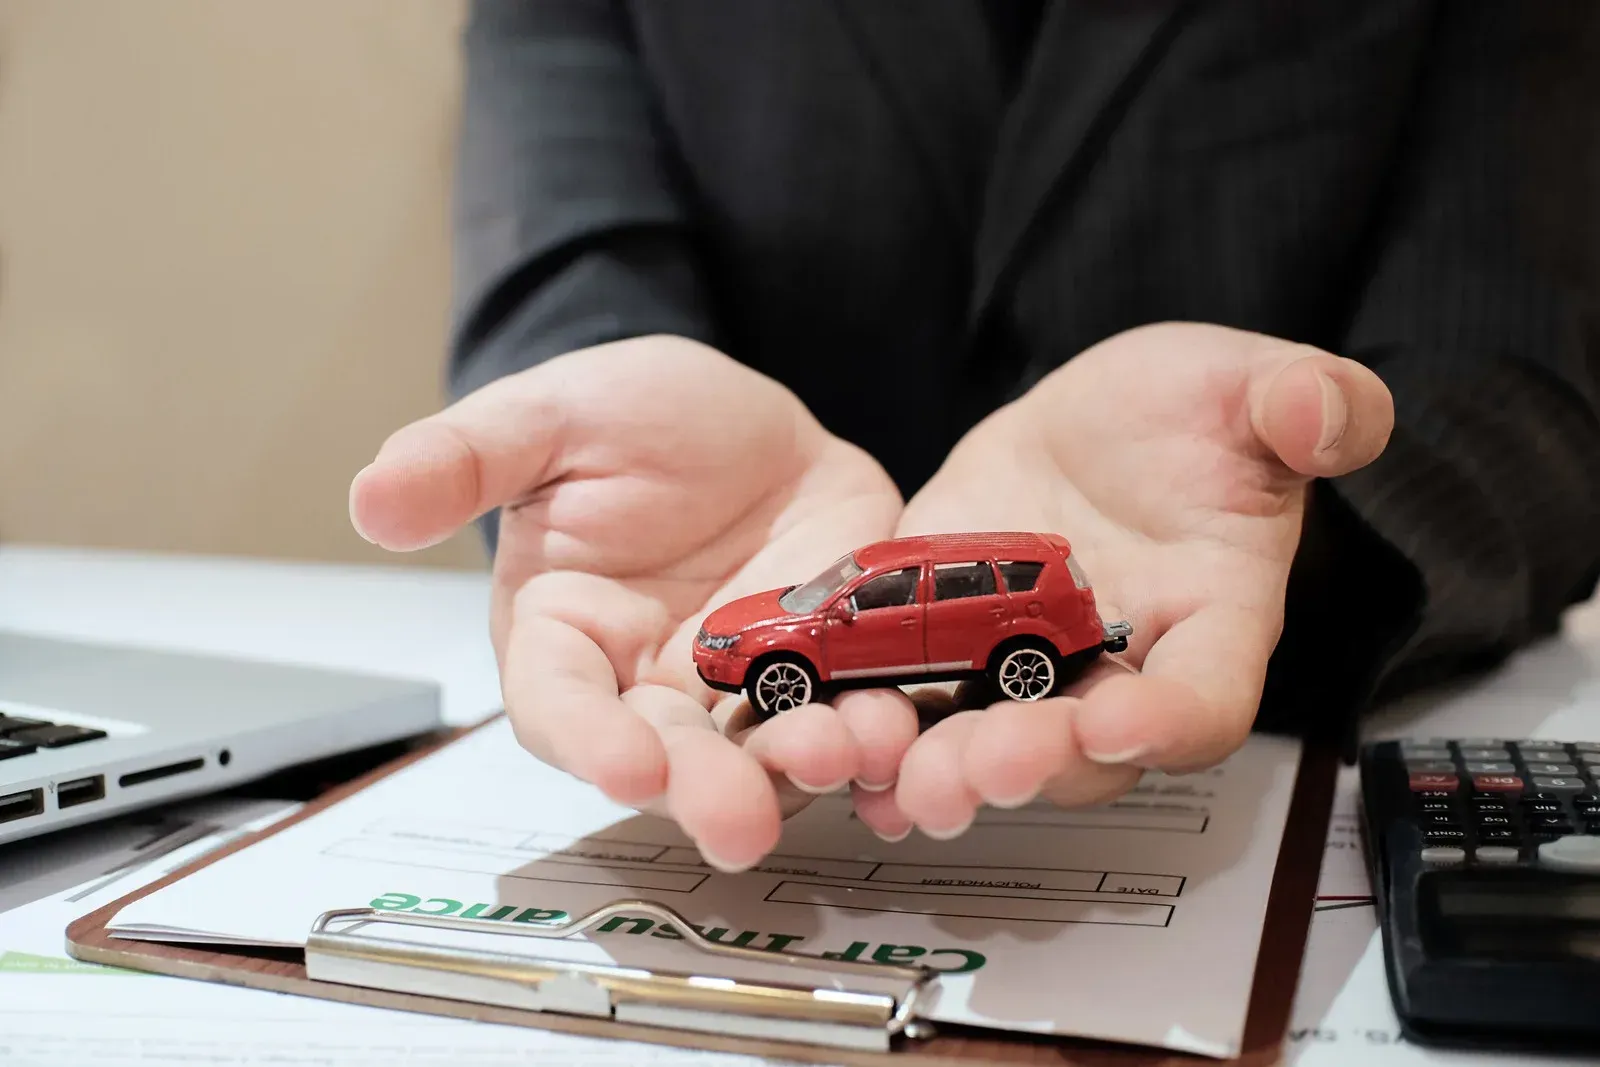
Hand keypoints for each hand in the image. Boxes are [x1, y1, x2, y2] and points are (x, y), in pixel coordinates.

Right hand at [348, 336, 907, 869]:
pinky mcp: (828, 672)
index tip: (623, 764)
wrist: (750, 420)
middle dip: (701, 788)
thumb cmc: (632, 419)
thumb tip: (370, 497)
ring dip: (801, 767)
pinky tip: (902, 738)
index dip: (587, 739)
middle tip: (740, 818)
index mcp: (567, 636)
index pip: (560, 704)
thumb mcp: (548, 418)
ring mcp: (746, 686)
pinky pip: (850, 714)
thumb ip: (466, 458)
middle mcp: (650, 683)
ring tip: (840, 759)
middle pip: (667, 756)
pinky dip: (876, 733)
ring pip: (765, 749)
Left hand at [852, 323, 1393, 839]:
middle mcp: (1119, 668)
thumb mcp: (1251, 384)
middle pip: (1088, 756)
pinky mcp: (949, 644)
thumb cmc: (1191, 412)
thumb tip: (1327, 414)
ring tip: (904, 783)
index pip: (1207, 699)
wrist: (1098, 421)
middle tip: (981, 768)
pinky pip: (920, 702)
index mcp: (1212, 621)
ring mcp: (1027, 666)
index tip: (1117, 723)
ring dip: (948, 772)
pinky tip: (838, 748)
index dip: (1167, 723)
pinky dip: (883, 733)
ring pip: (994, 746)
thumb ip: (1307, 402)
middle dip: (1035, 765)